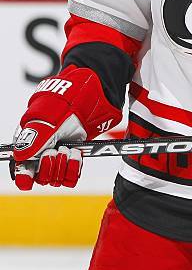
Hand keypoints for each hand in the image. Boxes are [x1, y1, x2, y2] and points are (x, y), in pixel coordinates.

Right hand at [12, 65, 121, 190]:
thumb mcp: (51, 114)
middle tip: (57, 150)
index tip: (29, 178)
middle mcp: (43, 149)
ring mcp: (60, 152)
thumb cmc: (69, 97)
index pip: (22, 168)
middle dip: (48, 166)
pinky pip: (72, 175)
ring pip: (56, 178)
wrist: (94, 91)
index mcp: (30, 139)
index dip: (24, 175)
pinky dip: (74, 168)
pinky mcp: (76, 154)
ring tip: (68, 149)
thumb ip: (36, 135)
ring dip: (63, 166)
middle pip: (40, 176)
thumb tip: (20, 156)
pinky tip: (76, 155)